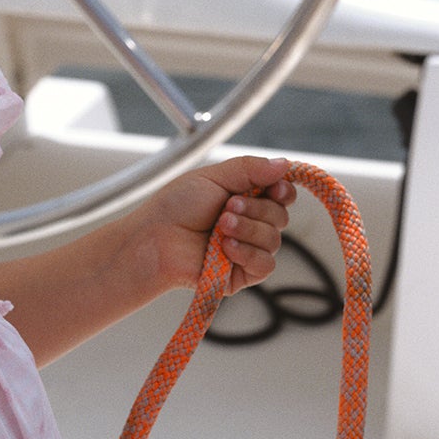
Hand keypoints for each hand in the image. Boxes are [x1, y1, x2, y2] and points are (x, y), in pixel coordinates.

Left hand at [135, 153, 295, 297]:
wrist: (154, 240)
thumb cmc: (175, 208)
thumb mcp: (212, 177)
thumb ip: (250, 168)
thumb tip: (284, 164)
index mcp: (246, 198)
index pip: (283, 195)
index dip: (283, 191)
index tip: (275, 188)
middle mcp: (250, 224)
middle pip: (281, 216)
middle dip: (256, 209)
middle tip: (227, 207)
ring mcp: (247, 250)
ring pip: (274, 240)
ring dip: (248, 229)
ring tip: (220, 226)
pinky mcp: (241, 274)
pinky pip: (265, 265)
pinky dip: (248, 253)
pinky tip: (226, 247)